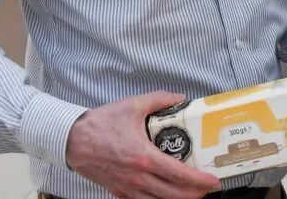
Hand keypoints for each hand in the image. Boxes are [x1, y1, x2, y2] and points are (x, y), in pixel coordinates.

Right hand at [65, 91, 220, 198]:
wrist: (72, 141)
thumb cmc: (101, 124)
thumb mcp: (133, 105)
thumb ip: (160, 99)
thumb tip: (180, 97)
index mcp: (144, 157)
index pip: (178, 174)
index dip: (199, 180)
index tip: (213, 181)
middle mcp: (137, 177)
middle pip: (173, 195)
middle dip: (194, 194)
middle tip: (208, 189)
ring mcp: (127, 188)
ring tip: (192, 194)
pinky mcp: (118, 192)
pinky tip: (166, 195)